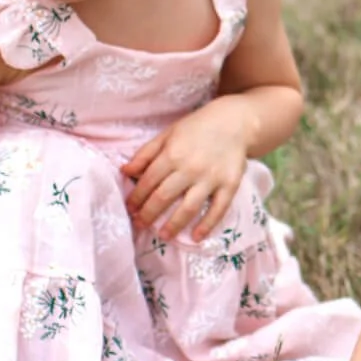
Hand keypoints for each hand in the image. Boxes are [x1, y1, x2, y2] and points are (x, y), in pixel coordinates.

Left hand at [122, 99, 252, 240]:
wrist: (235, 122)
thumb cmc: (197, 128)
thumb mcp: (168, 134)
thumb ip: (146, 153)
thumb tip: (125, 171)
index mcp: (172, 154)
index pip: (148, 182)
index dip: (136, 198)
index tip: (130, 209)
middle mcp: (190, 168)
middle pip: (164, 197)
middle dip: (148, 215)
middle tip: (140, 225)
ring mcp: (211, 179)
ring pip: (188, 207)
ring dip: (174, 225)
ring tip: (164, 236)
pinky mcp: (229, 185)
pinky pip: (218, 209)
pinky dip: (207, 225)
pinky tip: (196, 237)